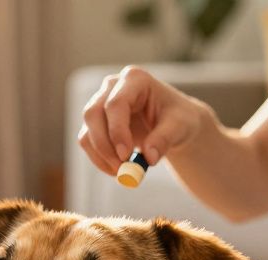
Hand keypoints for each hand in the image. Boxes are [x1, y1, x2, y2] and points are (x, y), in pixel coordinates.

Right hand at [77, 66, 209, 175]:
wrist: (173, 125)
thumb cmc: (179, 119)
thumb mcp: (180, 127)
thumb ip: (165, 139)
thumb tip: (149, 158)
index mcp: (135, 79)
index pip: (115, 103)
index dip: (117, 131)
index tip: (126, 156)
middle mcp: (112, 87)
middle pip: (93, 114)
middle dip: (105, 146)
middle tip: (122, 169)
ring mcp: (100, 103)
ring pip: (87, 131)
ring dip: (102, 156)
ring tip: (124, 172)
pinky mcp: (96, 123)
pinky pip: (88, 143)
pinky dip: (99, 160)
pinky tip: (118, 170)